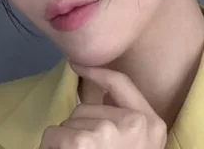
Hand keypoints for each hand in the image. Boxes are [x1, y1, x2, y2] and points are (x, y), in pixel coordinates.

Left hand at [40, 63, 166, 148]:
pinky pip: (54, 133)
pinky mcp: (83, 141)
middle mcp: (133, 122)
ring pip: (70, 121)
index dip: (97, 72)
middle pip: (88, 107)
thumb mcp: (136, 145)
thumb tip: (94, 101)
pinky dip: (52, 147)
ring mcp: (108, 130)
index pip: (121, 83)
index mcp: (151, 123)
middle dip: (80, 126)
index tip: (78, 64)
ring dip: (67, 139)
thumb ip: (123, 121)